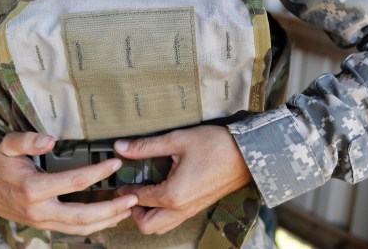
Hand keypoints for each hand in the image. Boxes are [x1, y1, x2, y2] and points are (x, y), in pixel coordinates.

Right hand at [0, 132, 137, 234]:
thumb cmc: (0, 165)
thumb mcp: (7, 146)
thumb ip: (27, 140)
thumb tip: (49, 140)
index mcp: (34, 189)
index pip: (74, 182)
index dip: (98, 173)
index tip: (115, 163)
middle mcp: (40, 210)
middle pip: (82, 215)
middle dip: (111, 208)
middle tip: (133, 197)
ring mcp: (44, 222)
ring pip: (81, 228)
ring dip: (107, 220)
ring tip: (128, 208)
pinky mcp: (47, 225)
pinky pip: (75, 230)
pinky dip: (95, 226)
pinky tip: (111, 216)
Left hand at [113, 125, 251, 234]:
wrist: (248, 154)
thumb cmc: (216, 145)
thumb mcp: (177, 140)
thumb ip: (146, 146)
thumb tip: (120, 147)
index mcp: (173, 195)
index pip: (138, 200)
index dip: (125, 190)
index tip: (119, 181)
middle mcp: (181, 209)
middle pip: (147, 226)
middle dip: (133, 212)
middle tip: (130, 192)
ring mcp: (191, 211)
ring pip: (161, 227)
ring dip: (148, 215)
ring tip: (144, 193)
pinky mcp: (199, 207)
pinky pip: (174, 220)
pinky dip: (162, 213)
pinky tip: (161, 192)